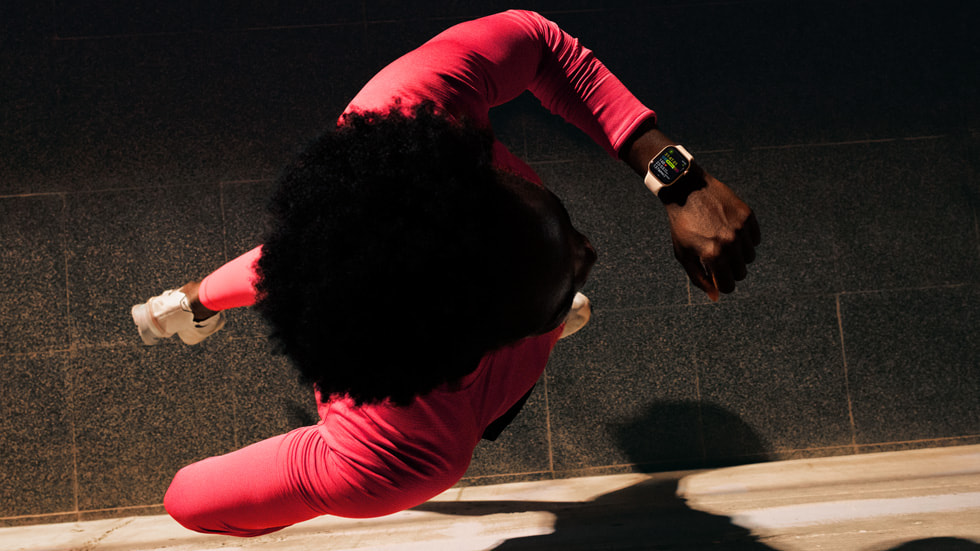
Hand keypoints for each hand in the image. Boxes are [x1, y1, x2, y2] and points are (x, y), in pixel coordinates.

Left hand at [660, 166, 759, 300]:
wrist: (686, 190)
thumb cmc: (682, 226)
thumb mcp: (684, 254)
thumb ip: (699, 278)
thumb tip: (716, 297)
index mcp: (712, 255)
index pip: (729, 285)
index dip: (722, 284)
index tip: (717, 276)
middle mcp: (729, 243)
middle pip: (741, 273)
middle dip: (730, 270)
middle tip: (718, 258)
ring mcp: (740, 229)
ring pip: (750, 257)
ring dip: (739, 255)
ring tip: (723, 243)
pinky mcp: (747, 215)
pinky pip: (755, 239)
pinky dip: (746, 240)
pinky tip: (731, 231)